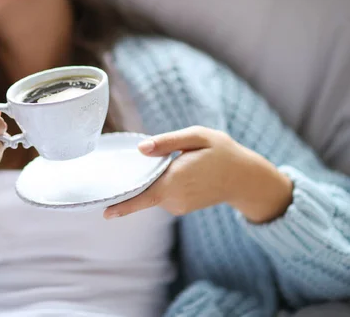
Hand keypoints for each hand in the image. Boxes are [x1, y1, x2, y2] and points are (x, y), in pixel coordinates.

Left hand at [103, 126, 292, 222]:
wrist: (244, 178)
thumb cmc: (221, 152)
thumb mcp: (198, 136)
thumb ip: (168, 141)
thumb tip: (141, 149)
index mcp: (175, 180)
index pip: (143, 195)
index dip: (123, 205)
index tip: (105, 213)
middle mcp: (173, 198)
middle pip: (143, 189)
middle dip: (137, 178)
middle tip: (156, 159)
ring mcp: (177, 206)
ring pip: (152, 190)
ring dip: (154, 177)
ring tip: (178, 161)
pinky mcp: (180, 208)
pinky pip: (161, 193)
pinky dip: (161, 183)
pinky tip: (176, 171)